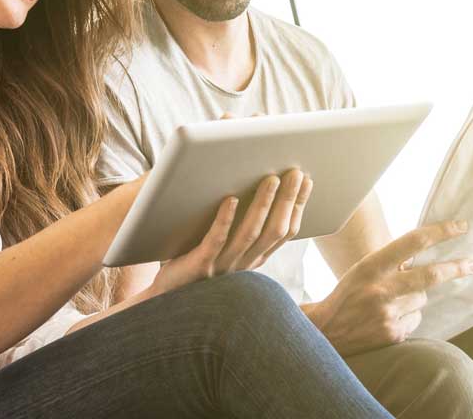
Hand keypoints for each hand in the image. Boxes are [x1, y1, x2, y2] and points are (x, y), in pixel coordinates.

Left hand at [146, 169, 312, 296]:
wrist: (165, 301)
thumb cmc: (195, 267)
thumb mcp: (225, 250)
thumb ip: (242, 228)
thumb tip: (260, 189)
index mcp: (253, 259)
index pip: (285, 232)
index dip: (298, 206)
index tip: (308, 181)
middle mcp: (243, 265)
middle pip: (273, 230)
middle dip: (288, 200)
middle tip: (296, 172)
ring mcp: (222, 267)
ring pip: (249, 234)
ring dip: (262, 204)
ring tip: (270, 179)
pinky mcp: (199, 266)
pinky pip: (214, 242)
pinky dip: (224, 220)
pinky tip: (230, 199)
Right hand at [303, 221, 472, 355]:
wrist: (324, 333)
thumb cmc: (346, 295)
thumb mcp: (362, 270)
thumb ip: (390, 264)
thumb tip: (423, 257)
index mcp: (371, 266)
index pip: (413, 242)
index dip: (441, 233)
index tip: (460, 227)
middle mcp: (381, 289)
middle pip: (431, 275)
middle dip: (457, 268)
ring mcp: (389, 314)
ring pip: (422, 299)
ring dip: (414, 299)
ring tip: (389, 303)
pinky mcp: (394, 334)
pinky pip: (415, 319)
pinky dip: (407, 317)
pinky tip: (387, 319)